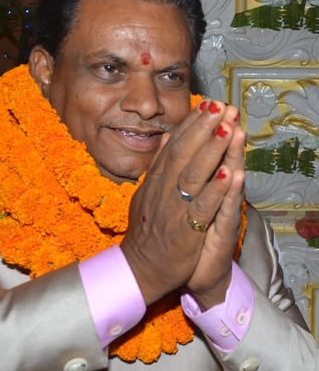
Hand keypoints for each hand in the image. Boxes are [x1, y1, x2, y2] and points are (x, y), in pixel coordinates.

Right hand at [121, 101, 244, 306]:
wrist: (140, 266)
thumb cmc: (148, 230)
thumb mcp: (146, 192)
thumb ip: (157, 165)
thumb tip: (165, 138)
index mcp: (155, 179)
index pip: (173, 145)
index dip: (191, 124)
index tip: (207, 104)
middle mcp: (162, 189)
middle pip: (183, 153)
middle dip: (202, 128)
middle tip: (220, 105)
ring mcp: (173, 208)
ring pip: (193, 174)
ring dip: (211, 151)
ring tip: (227, 128)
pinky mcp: (185, 230)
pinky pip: (202, 207)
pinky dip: (216, 190)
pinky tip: (230, 173)